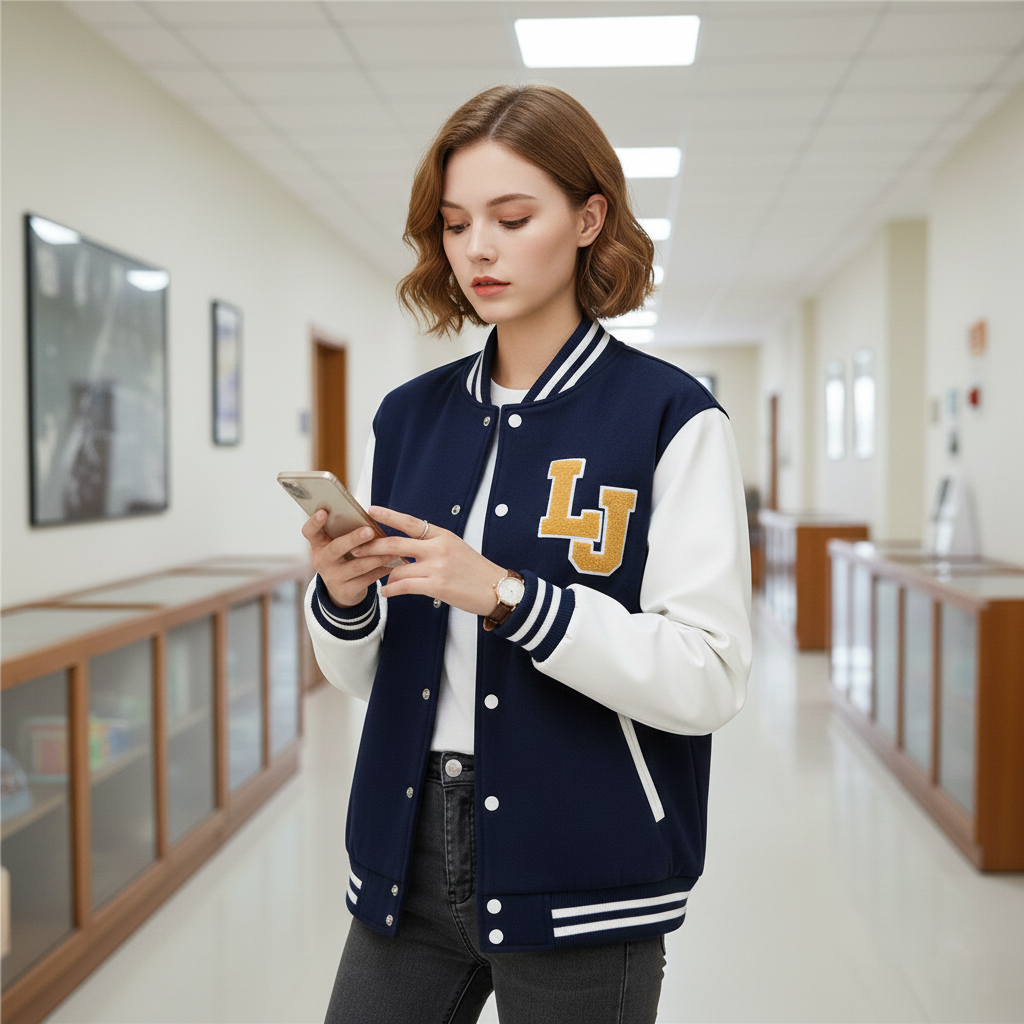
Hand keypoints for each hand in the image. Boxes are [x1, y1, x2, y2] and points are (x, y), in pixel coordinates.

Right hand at [301, 511, 394, 607]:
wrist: (343, 590)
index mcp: (319, 544)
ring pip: (357, 565)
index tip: (323, 512)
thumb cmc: (344, 558)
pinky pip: (368, 579)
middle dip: (353, 539)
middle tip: (369, 530)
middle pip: (336, 548)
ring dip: (377, 556)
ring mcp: (333, 577)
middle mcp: (322, 561)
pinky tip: (394, 563)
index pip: (310, 532)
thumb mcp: (339, 546)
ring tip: (393, 549)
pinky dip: (382, 570)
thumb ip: (347, 532)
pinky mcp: (346, 591)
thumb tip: (371, 514)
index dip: (314, 522)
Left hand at [351, 506, 505, 617]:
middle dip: (372, 547)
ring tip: (378, 578)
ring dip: (384, 575)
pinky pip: (404, 586)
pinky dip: (391, 589)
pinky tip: (386, 592)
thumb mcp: (456, 548)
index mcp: (442, 535)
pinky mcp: (436, 586)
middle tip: (355, 550)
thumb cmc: (475, 570)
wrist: (497, 589)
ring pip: (397, 568)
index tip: (371, 510)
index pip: (410, 522)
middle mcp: (438, 547)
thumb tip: (406, 547)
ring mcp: (437, 566)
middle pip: (395, 544)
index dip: (388, 516)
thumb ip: (432, 544)